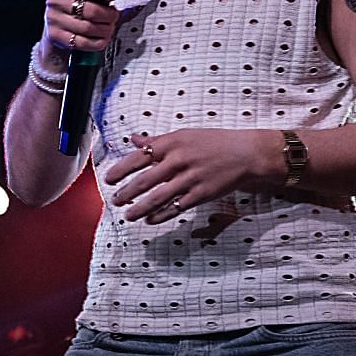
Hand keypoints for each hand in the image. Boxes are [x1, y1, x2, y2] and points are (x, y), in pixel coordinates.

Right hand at [41, 0, 147, 62]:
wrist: (59, 29)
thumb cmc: (83, 6)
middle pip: (92, 11)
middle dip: (110, 16)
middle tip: (113, 16)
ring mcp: (54, 19)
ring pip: (89, 28)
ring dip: (105, 30)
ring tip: (108, 27)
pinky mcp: (56, 36)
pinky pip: (84, 43)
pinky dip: (98, 42)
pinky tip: (101, 37)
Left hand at [102, 129, 277, 222]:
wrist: (246, 154)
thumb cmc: (215, 143)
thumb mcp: (185, 135)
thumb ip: (158, 140)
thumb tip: (134, 140)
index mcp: (173, 143)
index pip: (139, 157)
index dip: (121, 170)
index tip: (108, 179)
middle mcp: (179, 161)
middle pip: (145, 180)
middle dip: (127, 192)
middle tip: (115, 200)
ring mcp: (190, 179)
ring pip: (158, 197)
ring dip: (140, 208)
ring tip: (128, 215)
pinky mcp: (201, 194)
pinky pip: (176, 208)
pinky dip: (161, 215)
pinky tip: (151, 220)